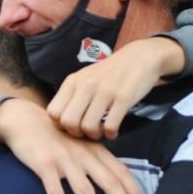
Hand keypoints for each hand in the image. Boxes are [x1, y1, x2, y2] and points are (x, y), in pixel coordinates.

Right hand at [0, 99, 144, 193]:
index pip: (120, 171)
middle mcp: (83, 154)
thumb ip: (96, 159)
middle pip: (108, 182)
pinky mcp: (45, 166)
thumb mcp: (80, 143)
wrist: (25, 120)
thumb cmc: (56, 136)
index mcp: (95, 149)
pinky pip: (55, 191)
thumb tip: (115, 181)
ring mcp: (64, 160)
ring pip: (84, 190)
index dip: (132, 189)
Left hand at [46, 36, 182, 139]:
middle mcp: (86, 85)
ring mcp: (105, 91)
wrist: (139, 57)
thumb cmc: (109, 73)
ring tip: (101, 132)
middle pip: (68, 122)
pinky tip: (113, 131)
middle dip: (77, 134)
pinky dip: (110, 134)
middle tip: (87, 132)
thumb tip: (60, 121)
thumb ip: (71, 96)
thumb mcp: (85, 78)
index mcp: (73, 81)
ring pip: (88, 127)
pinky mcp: (124, 98)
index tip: (74, 125)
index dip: (61, 125)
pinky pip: (110, 126)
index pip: (54, 112)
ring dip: (95, 136)